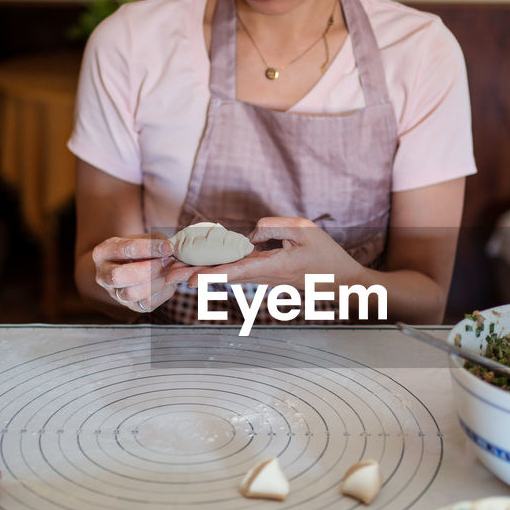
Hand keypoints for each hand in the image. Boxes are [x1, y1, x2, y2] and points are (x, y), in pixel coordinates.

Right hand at [92, 234, 188, 312]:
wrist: (135, 267)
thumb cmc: (140, 250)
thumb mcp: (144, 239)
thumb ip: (157, 241)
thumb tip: (169, 249)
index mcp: (103, 252)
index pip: (123, 249)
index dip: (148, 248)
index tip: (168, 247)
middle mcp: (102, 275)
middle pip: (117, 276)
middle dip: (147, 269)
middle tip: (167, 261)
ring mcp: (114, 293)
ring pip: (130, 293)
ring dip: (155, 282)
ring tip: (170, 271)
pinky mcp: (130, 306)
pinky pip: (146, 304)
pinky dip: (162, 292)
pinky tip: (169, 281)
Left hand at [170, 217, 364, 290]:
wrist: (341, 282)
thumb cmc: (326, 254)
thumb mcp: (304, 229)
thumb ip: (273, 227)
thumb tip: (248, 235)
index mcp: (274, 266)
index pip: (237, 270)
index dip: (212, 273)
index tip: (192, 279)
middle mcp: (264, 276)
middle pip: (224, 275)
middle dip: (195, 274)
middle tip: (168, 276)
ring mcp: (263, 278)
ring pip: (227, 274)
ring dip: (200, 272)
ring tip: (173, 271)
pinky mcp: (264, 275)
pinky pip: (235, 271)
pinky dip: (215, 269)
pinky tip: (196, 268)